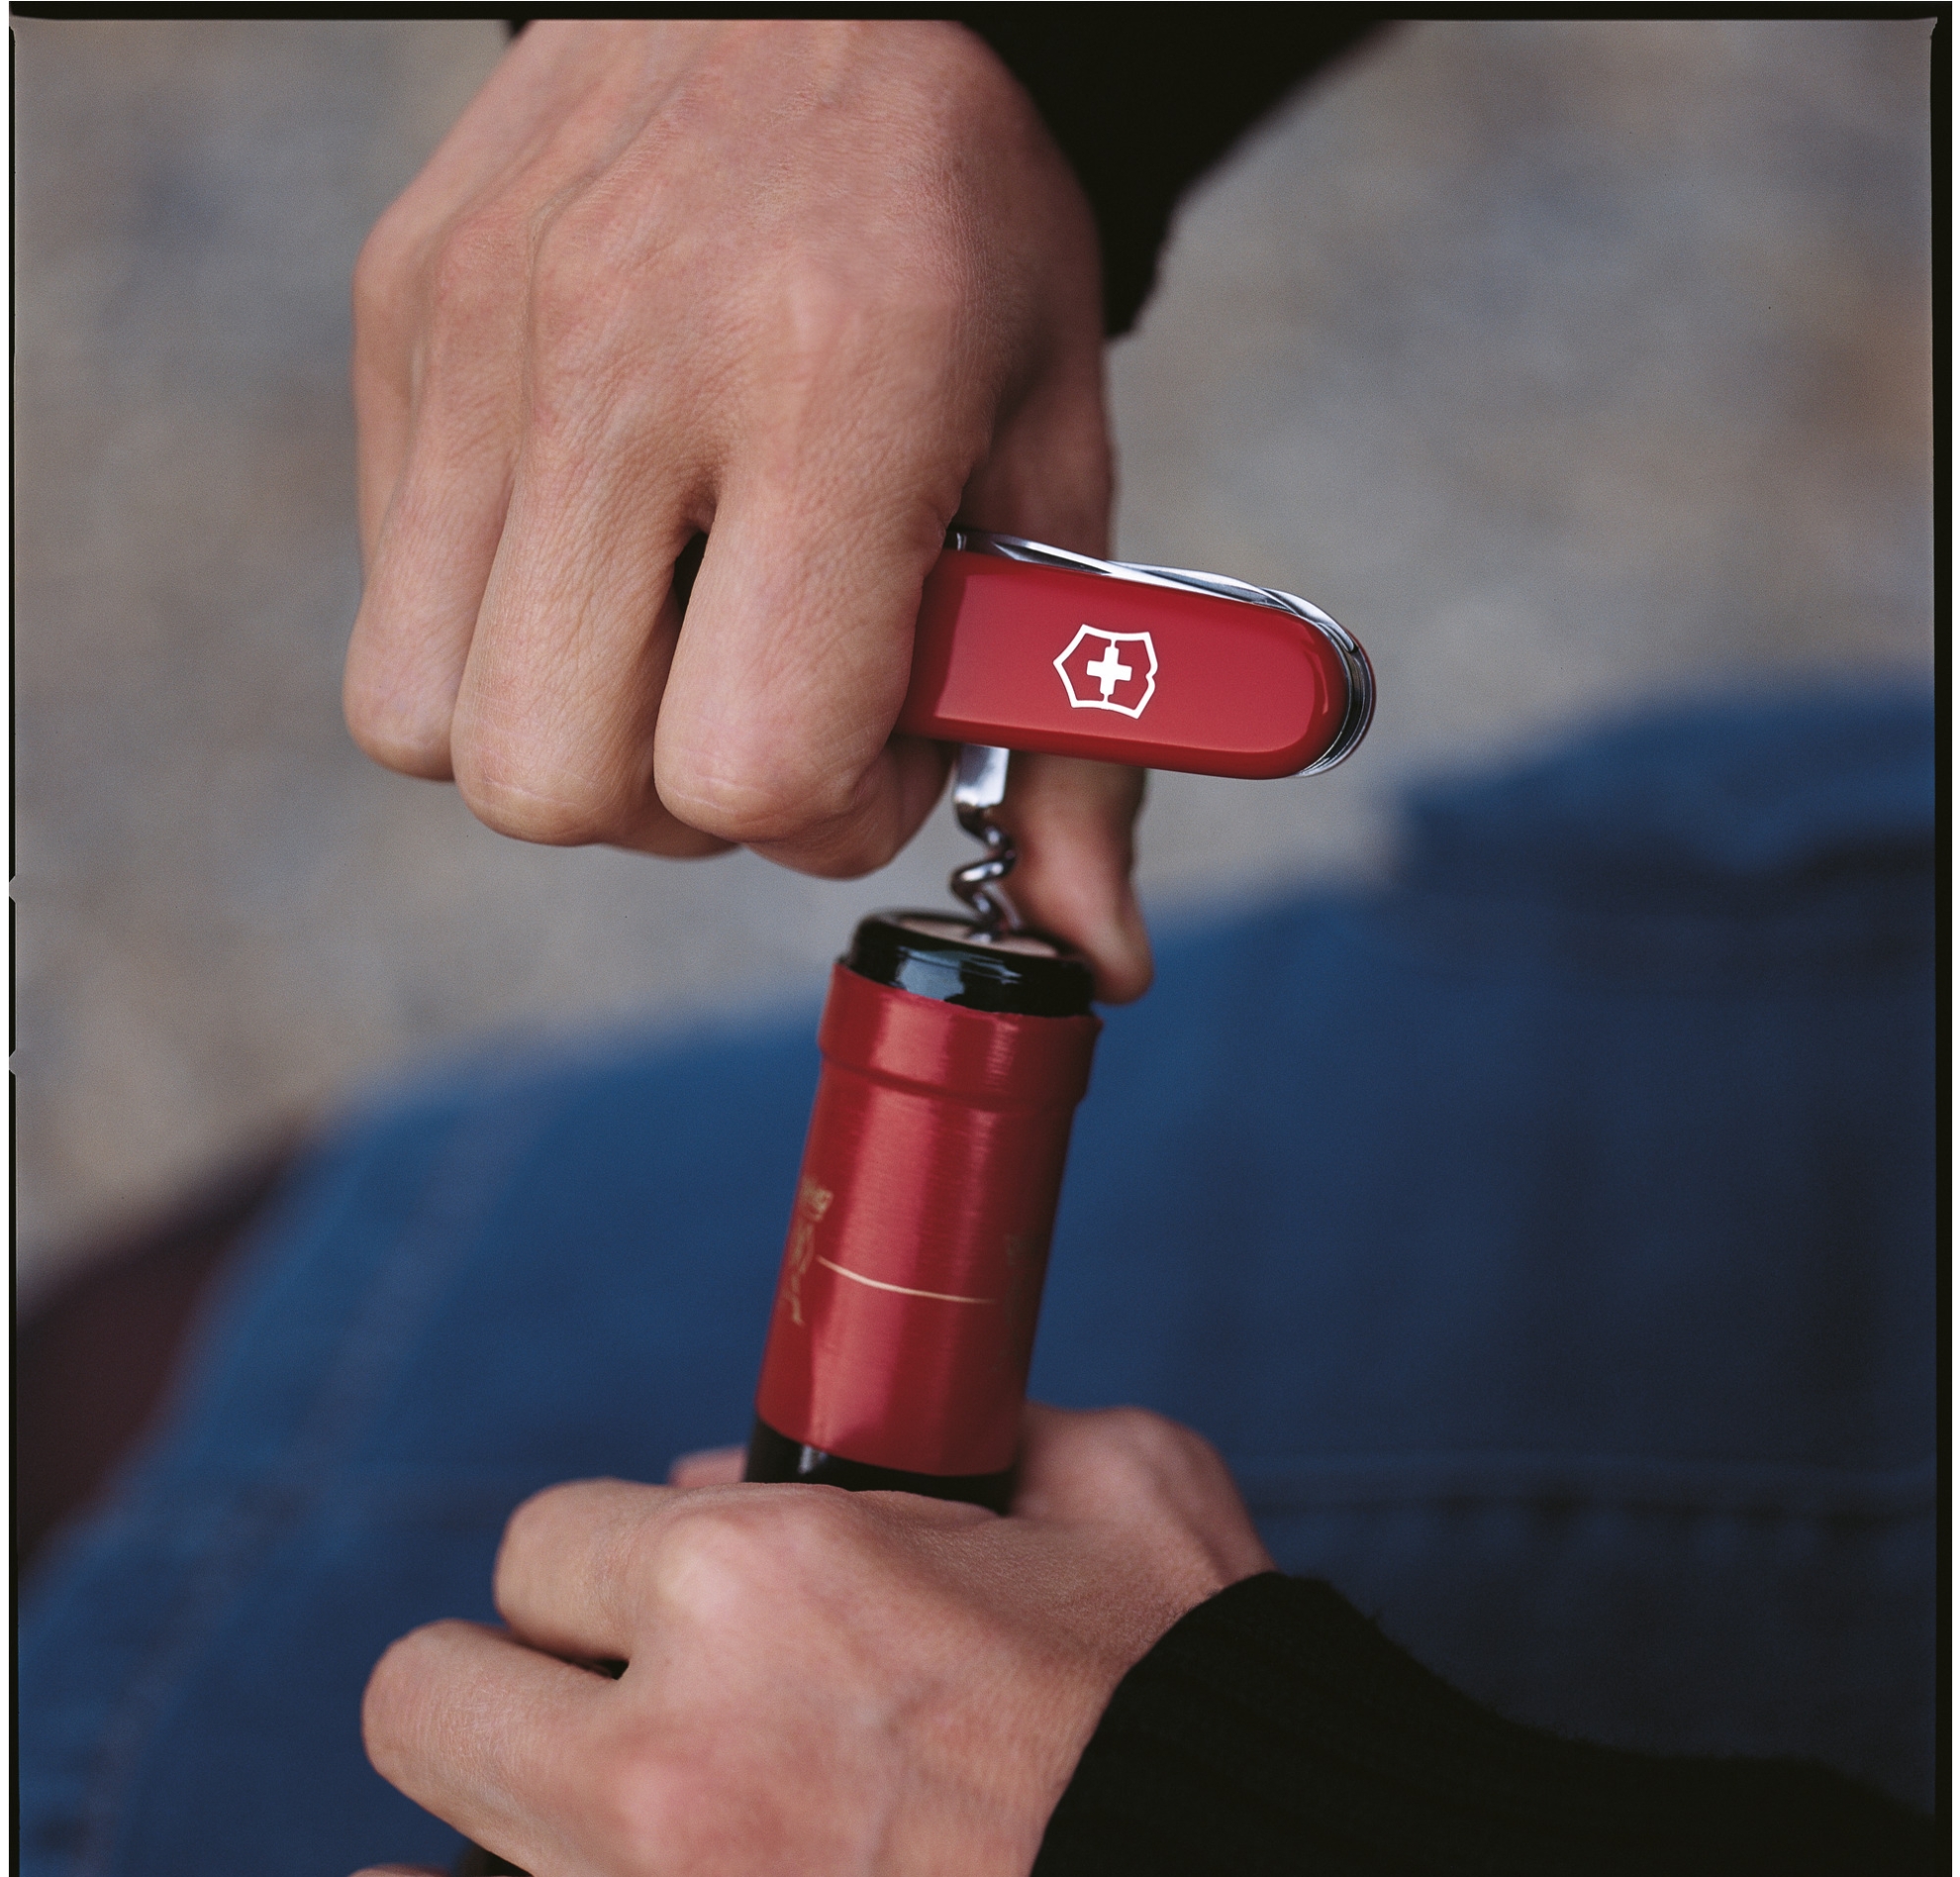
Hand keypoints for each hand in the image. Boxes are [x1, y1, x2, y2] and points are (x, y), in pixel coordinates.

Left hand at [320, 1405, 1271, 1876]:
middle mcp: (664, 1764)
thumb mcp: (1111, 1496)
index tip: (649, 1606)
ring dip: (465, 1865)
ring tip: (559, 1866)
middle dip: (509, 1693)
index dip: (602, 1568)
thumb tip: (742, 1470)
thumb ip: (953, 1439)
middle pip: (422, 1694)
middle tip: (597, 1723)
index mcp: (762, 1581)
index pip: (539, 1541)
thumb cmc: (1194, 1712)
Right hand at [346, 20, 1150, 999]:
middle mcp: (622, 366)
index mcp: (833, 390)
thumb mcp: (1062, 467)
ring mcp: (480, 345)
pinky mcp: (397, 329)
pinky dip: (497, 644)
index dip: (832, 809)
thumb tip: (1094, 958)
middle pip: (558, 788)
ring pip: (433, 733)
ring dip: (568, 743)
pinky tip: (598, 556)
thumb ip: (1081, 731)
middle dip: (679, 810)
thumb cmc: (967, 237)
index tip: (886, 733)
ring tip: (671, 636)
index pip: (754, 767)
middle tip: (764, 701)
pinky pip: (393, 615)